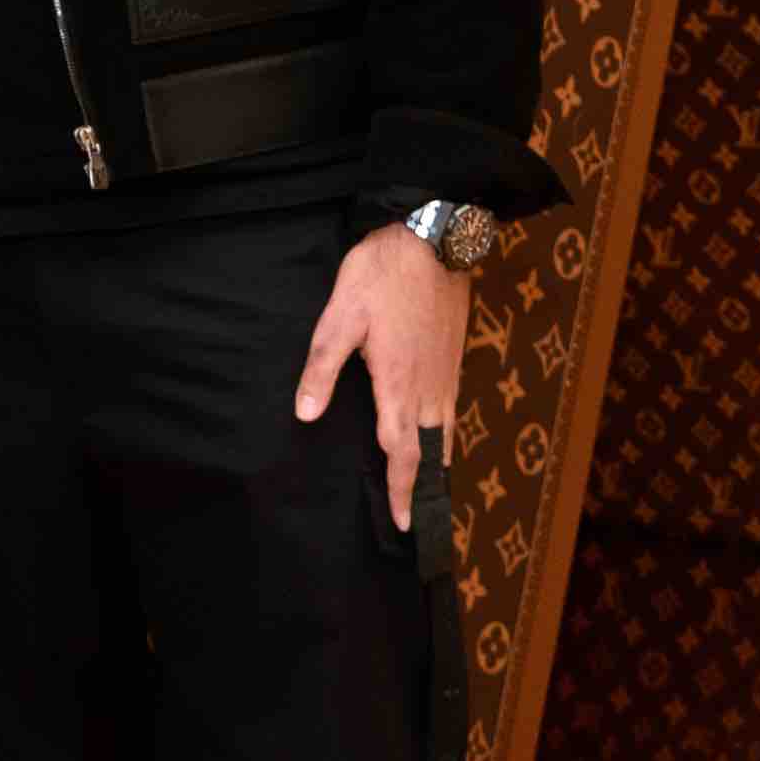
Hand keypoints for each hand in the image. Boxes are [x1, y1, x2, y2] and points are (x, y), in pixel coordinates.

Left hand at [294, 223, 469, 530]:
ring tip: (426, 491)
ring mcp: (446, 374)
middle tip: (417, 520)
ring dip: (435, 465)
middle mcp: (430, 388)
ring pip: (445, 434)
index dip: (400, 491)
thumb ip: (322, 368)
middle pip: (429, 453)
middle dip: (421, 489)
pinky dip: (444, 436)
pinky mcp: (453, 359)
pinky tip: (436, 437)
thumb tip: (306, 414)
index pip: (401, 453)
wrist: (433, 236)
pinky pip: (452, 411)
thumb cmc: (383, 274)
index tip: (403, 524)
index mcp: (400, 385)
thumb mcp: (340, 317)